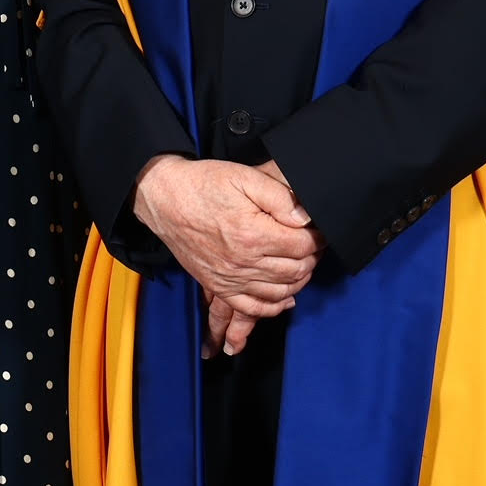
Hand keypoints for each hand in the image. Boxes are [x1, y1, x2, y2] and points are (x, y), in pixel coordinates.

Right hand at [133, 155, 316, 354]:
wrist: (164, 198)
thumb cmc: (204, 185)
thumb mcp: (245, 177)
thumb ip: (280, 197)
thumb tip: (306, 217)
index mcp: (253, 234)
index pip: (302, 246)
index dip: (318, 238)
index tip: (320, 230)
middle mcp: (243, 262)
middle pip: (295, 270)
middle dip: (312, 258)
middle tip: (315, 245)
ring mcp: (230, 278)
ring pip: (280, 292)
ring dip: (298, 280)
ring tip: (303, 264)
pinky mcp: (218, 285)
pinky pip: (252, 307)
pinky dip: (274, 306)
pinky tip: (285, 298)